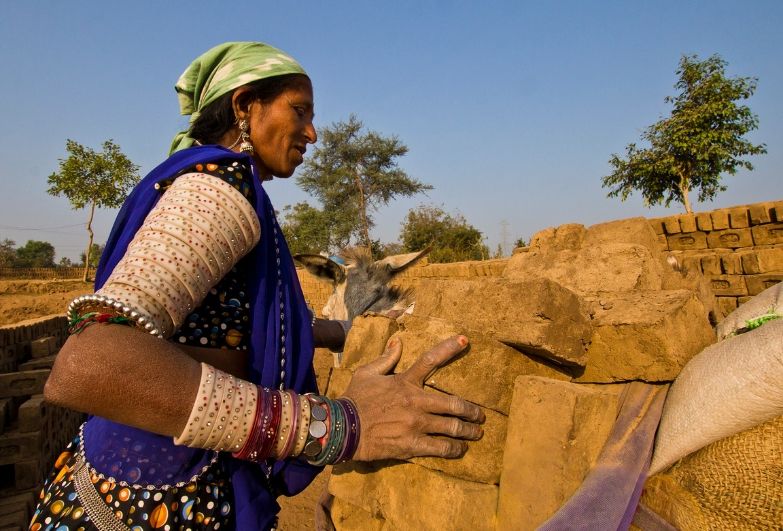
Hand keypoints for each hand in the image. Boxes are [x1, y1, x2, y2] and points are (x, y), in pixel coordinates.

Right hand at [342, 335, 484, 460]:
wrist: (342, 428)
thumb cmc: (354, 399)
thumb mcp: (367, 373)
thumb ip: (386, 358)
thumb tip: (398, 342)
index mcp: (405, 382)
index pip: (431, 360)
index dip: (449, 348)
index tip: (464, 340)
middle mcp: (416, 402)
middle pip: (454, 404)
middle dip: (471, 410)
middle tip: (480, 414)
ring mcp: (416, 424)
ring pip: (452, 427)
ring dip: (468, 430)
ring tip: (476, 433)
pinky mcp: (413, 445)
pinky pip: (441, 448)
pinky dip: (454, 449)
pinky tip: (460, 450)